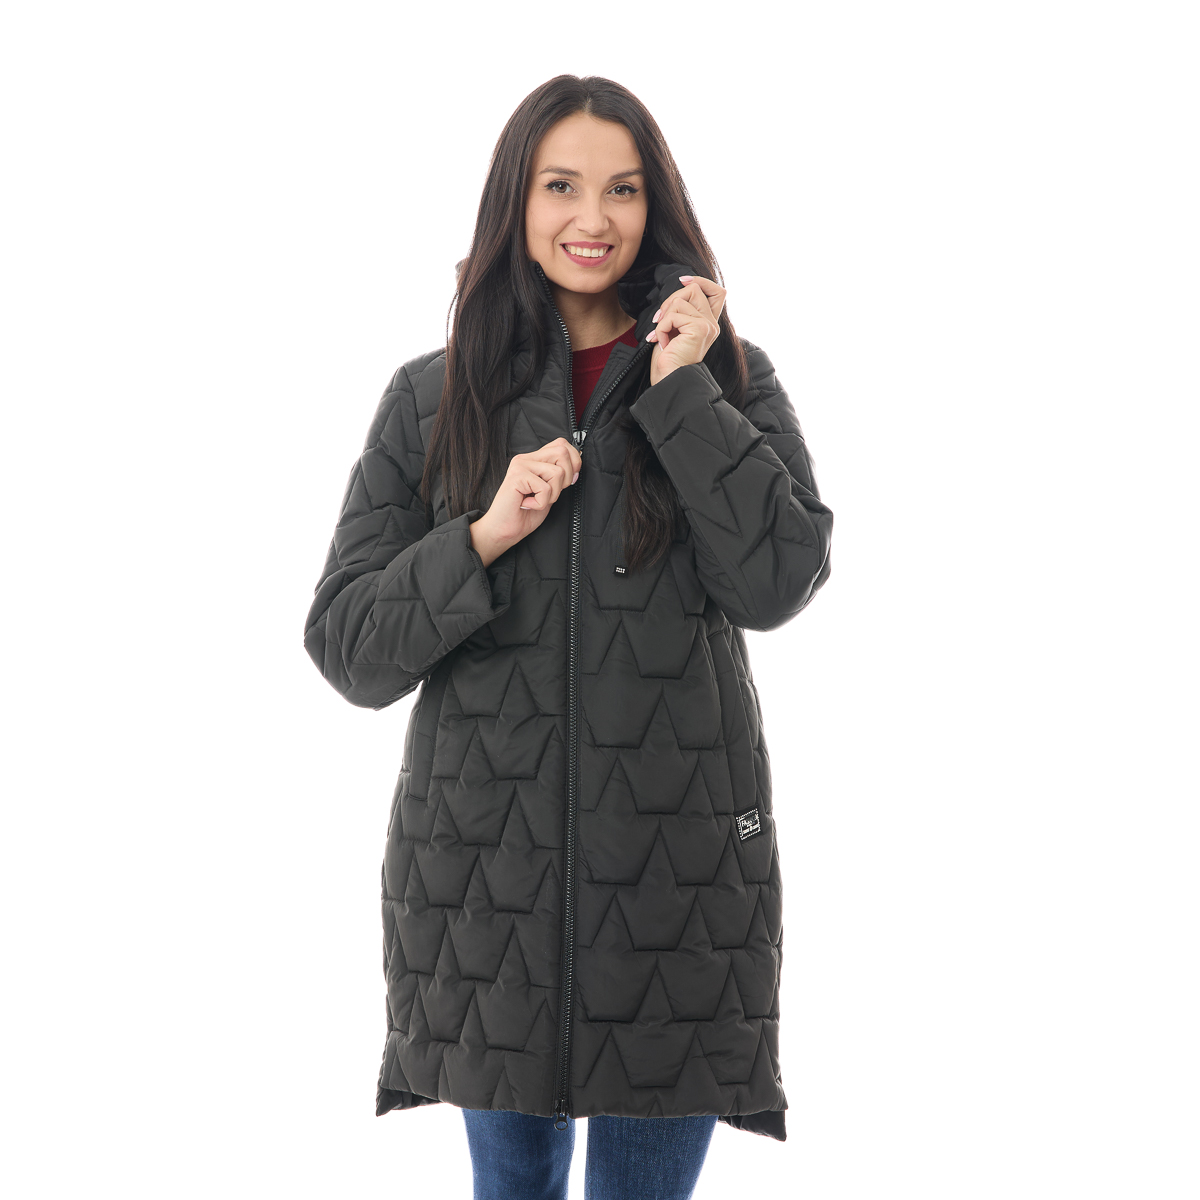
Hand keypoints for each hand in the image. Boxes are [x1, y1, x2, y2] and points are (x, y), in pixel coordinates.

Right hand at [470, 437, 581, 565]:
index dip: (573, 461)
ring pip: (557, 472)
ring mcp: (520, 465)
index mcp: (534, 459)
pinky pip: (545, 488)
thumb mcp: (549, 491)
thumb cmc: (525, 514)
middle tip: (550, 494)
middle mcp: (526, 458)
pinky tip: (527, 504)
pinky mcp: (517, 476)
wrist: (504, 530)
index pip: (562, 444)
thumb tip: (577, 465)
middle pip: (562, 452)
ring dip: (552, 494)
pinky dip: (541, 503)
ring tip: (536, 500)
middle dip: (566, 478)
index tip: (567, 481)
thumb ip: (559, 476)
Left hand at [646, 274, 727, 386]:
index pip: (717, 291)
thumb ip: (682, 310)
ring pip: (682, 299)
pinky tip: (662, 343)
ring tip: (661, 335)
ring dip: (664, 316)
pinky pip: (673, 315)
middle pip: (695, 289)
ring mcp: (708, 326)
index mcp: (709, 323)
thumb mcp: (676, 328)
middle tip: (660, 320)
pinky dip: (662, 328)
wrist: (669, 381)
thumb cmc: (669, 359)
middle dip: (671, 300)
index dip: (700, 280)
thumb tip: (680, 287)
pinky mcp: (699, 329)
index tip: (682, 280)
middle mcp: (712, 324)